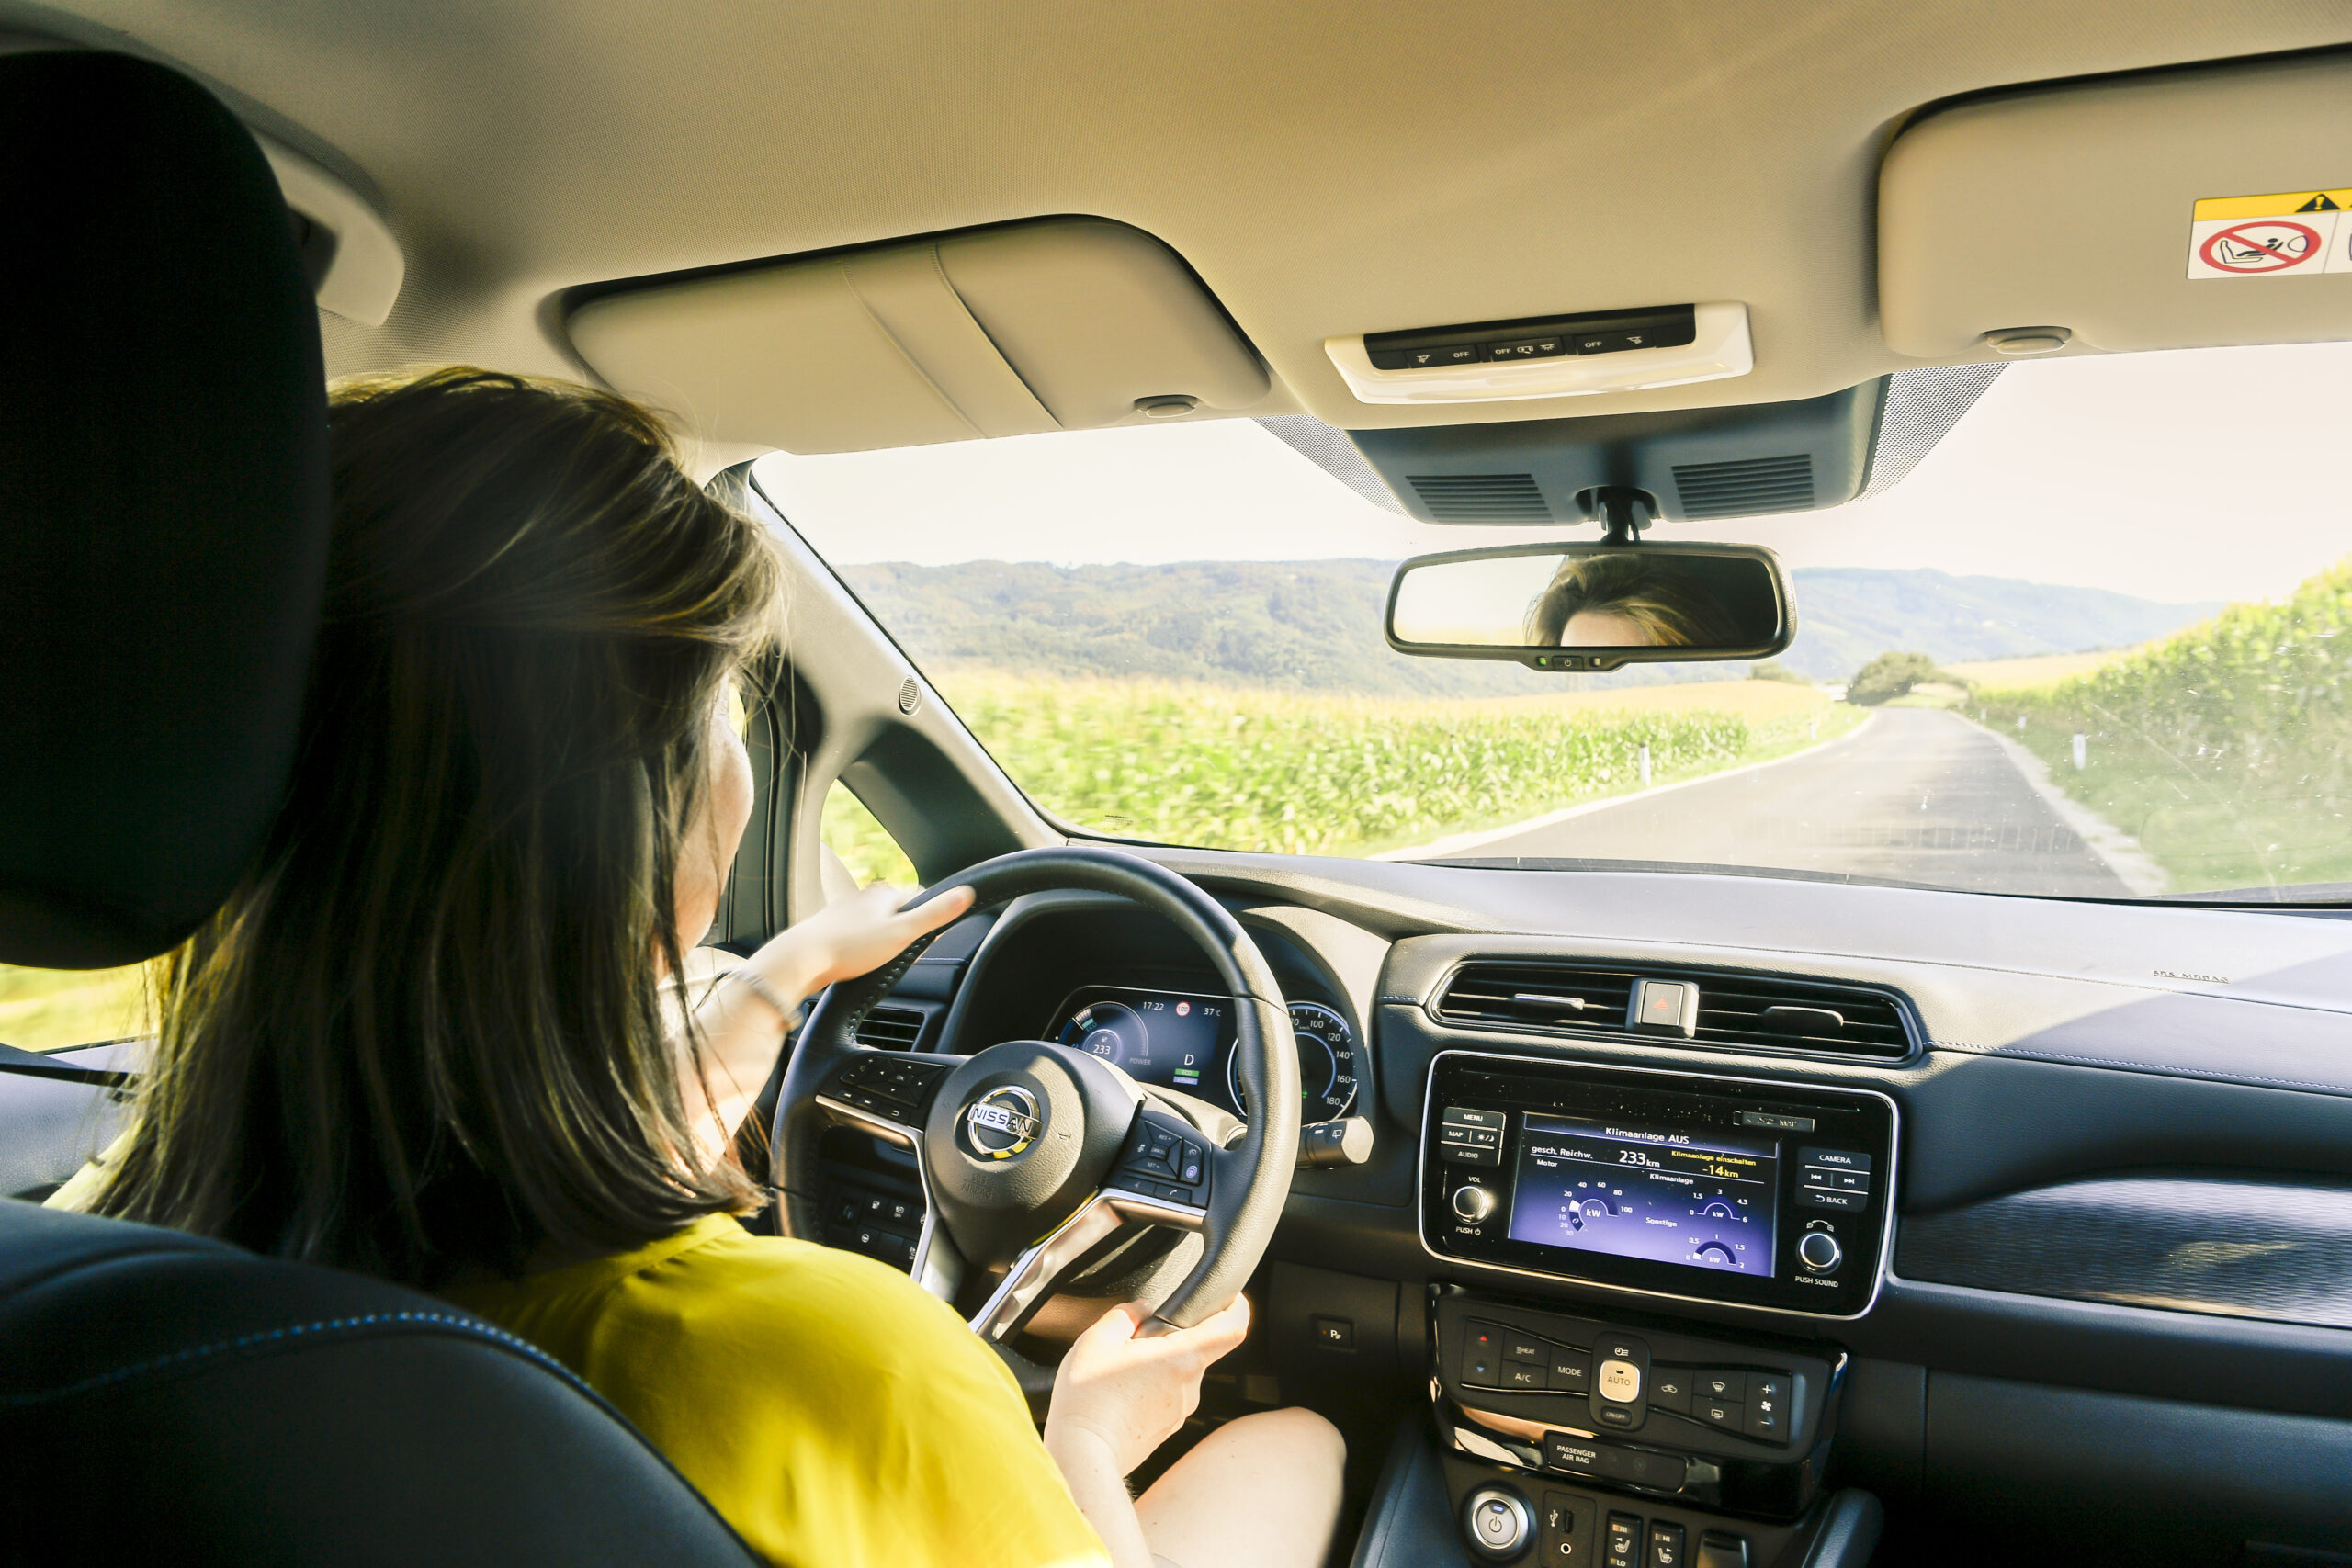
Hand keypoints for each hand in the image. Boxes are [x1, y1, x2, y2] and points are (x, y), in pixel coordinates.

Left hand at [747, 881, 976, 1000]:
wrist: (800, 961)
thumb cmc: (850, 947)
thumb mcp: (902, 933)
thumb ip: (935, 915)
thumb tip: (967, 894)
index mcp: (883, 894)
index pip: (920, 899)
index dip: (928, 921)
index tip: (926, 940)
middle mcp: (862, 899)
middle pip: (898, 915)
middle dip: (904, 936)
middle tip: (900, 956)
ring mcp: (844, 915)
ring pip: (876, 929)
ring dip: (882, 946)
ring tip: (877, 964)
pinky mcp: (830, 933)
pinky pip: (857, 942)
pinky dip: (862, 954)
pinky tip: (858, 966)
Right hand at [1043, 1296, 1251, 1478]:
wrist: (1082, 1455)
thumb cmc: (1088, 1400)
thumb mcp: (1097, 1340)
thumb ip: (1126, 1315)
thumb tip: (1142, 1309)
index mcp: (1181, 1359)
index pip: (1232, 1329)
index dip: (1237, 1307)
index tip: (1230, 1299)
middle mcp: (1189, 1388)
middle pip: (1195, 1349)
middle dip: (1169, 1339)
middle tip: (1134, 1342)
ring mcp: (1180, 1412)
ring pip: (1177, 1373)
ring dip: (1156, 1365)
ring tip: (1118, 1373)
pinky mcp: (1167, 1428)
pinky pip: (1167, 1396)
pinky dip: (1149, 1388)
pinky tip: (1119, 1394)